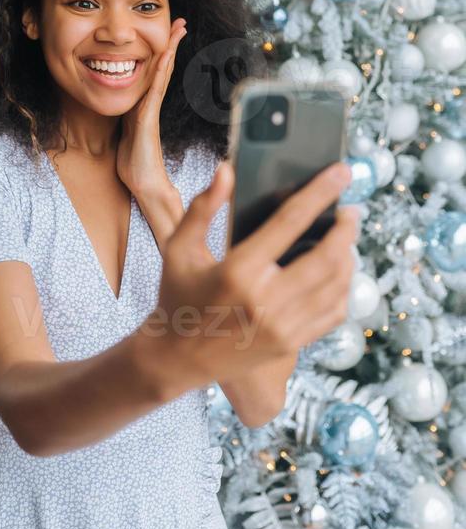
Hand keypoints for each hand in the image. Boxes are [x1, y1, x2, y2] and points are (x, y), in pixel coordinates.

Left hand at [116, 17, 186, 197]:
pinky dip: (160, 72)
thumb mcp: (126, 135)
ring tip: (178, 29)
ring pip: (162, 74)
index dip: (161, 52)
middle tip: (180, 21)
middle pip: (164, 67)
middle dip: (171, 44)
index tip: (168, 32)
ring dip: (169, 50)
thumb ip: (127, 119)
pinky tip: (164, 56)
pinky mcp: (147, 120)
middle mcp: (150, 104)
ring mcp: (151, 110)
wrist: (144, 185)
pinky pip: (154, 90)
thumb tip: (122, 110)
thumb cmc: (135, 163)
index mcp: (144, 105)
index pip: (155, 72)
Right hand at [143, 160, 358, 390]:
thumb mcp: (178, 247)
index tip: (340, 172)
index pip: (289, 222)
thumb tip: (227, 171)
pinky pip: (333, 313)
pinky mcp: (290, 343)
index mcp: (238, 270)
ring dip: (348, 256)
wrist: (177, 358)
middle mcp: (264, 299)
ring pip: (336, 285)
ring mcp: (281, 326)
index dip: (319, 193)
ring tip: (345, 238)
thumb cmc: (177, 295)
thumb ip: (203, 206)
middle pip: (326, 256)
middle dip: (346, 228)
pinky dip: (343, 289)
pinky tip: (339, 273)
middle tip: (350, 211)